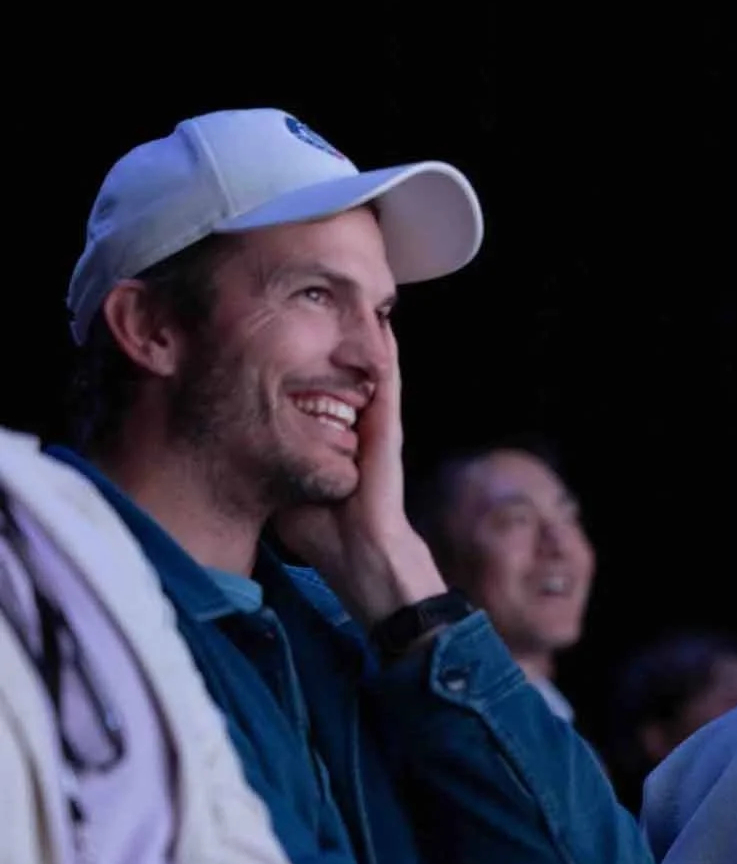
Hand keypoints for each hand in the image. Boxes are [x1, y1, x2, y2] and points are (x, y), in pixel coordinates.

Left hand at [274, 326, 444, 624]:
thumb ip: (258, 460)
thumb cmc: (321, 534)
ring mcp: (373, 427)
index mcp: (327, 441)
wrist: (361, 560)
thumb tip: (220, 440)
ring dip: (362, 341)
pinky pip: (388, 384)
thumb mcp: (276, 486)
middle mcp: (352, 429)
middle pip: (338, 375)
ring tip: (356, 304)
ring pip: (366, 372)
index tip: (277, 335)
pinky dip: (386, 356)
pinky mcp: (388, 431)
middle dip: (329, 344)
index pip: (310, 394)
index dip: (296, 366)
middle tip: (318, 306)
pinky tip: (382, 329)